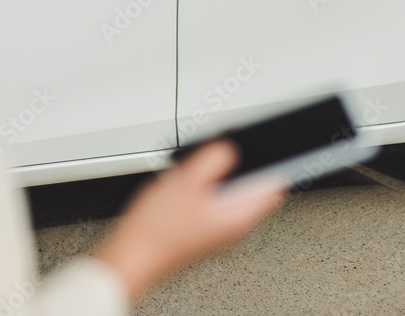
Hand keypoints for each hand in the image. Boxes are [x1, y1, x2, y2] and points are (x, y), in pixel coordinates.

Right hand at [90, 140, 287, 302]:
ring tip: (202, 169)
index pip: (274, 188)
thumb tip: (230, 148)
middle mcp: (234, 230)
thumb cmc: (155, 231)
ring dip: (224, 180)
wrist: (131, 257)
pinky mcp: (204, 234)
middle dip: (244, 169)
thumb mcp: (185, 181)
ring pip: (234, 198)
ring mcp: (219, 234)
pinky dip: (209, 192)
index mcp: (237, 218)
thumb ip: (213, 159)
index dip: (274, 164)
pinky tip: (189, 185)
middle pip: (253, 191)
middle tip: (229, 153)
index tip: (269, 149)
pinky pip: (217, 207)